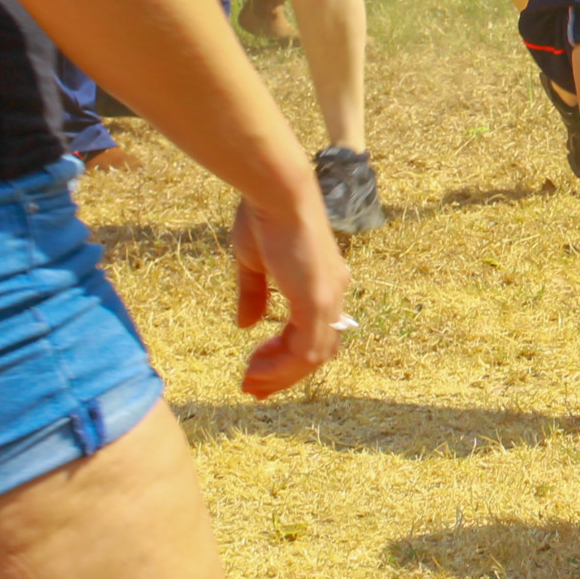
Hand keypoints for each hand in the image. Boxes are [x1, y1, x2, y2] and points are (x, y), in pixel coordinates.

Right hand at [232, 193, 349, 398]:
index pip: (315, 331)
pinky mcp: (317, 301)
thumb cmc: (264, 215)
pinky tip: (258, 371)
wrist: (276, 192)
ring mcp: (328, 298)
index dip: (288, 355)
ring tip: (250, 382)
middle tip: (253, 386)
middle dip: (284, 373)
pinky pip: (305, 351)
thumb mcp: (254, 262)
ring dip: (280, 375)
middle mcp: (333, 292)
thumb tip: (246, 326)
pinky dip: (283, 367)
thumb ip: (255, 295)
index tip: (256, 367)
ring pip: (313, 357)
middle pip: (318, 350)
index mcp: (323, 281)